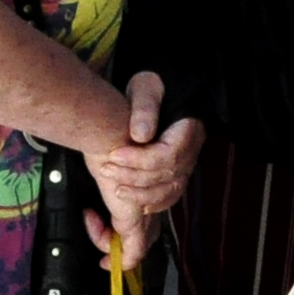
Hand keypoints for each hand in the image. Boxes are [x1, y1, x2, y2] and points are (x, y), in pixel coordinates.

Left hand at [83, 73, 198, 265]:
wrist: (161, 93)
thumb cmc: (153, 87)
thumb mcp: (147, 86)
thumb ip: (145, 106)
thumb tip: (140, 134)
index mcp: (186, 133)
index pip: (167, 157)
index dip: (139, 161)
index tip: (113, 155)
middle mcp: (188, 155)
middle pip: (167, 180)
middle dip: (134, 180)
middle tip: (105, 170)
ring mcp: (181, 169)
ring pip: (166, 195)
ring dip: (138, 197)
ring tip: (113, 190)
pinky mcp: (168, 179)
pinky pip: (164, 201)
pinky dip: (147, 208)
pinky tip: (125, 207)